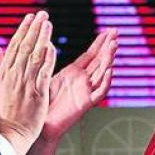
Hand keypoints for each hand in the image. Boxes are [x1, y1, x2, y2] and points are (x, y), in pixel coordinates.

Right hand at [0, 12, 55, 154]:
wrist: (10, 133)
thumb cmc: (2, 112)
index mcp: (3, 73)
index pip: (14, 46)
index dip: (23, 30)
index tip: (30, 17)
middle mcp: (14, 75)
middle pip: (25, 46)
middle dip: (34, 28)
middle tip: (42, 14)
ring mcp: (25, 83)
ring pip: (34, 55)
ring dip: (42, 37)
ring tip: (48, 23)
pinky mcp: (37, 92)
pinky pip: (43, 72)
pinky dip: (47, 58)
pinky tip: (52, 46)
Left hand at [22, 29, 117, 154]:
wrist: (39, 125)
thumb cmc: (40, 102)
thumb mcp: (45, 76)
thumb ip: (48, 61)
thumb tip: (45, 43)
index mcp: (74, 73)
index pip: (91, 54)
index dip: (100, 42)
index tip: (109, 30)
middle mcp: (83, 81)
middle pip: (100, 60)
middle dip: (108, 46)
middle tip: (116, 32)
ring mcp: (86, 92)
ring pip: (102, 73)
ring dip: (108, 59)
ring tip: (113, 46)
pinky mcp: (85, 104)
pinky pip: (99, 92)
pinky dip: (106, 82)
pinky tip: (110, 71)